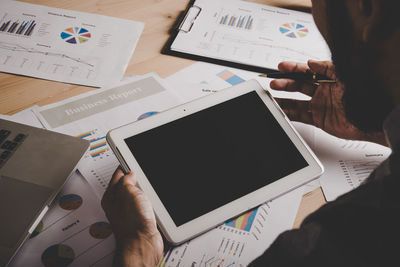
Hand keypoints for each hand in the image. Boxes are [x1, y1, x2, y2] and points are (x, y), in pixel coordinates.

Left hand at [101, 168, 162, 266]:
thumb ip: (127, 180)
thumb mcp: (129, 192)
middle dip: (136, 178)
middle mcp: (118, 204)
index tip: (132, 158)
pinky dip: (149, 201)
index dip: (126, 165)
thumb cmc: (132, 223)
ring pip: (137, 194)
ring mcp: (129, 211)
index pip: (118, 174)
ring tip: (147, 188)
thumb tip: (130, 173)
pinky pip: (144, 204)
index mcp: (111, 196)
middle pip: (127, 183)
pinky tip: (152, 201)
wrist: (143, 243)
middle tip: (142, 174)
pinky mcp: (140, 217)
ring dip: (143, 190)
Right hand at [270, 60, 386, 145]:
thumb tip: (312, 63)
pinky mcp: (319, 119)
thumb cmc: (361, 97)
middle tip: (274, 83)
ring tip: (272, 97)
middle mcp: (323, 92)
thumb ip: (328, 68)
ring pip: (297, 101)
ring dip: (284, 99)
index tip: (282, 66)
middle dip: (285, 83)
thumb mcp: (345, 76)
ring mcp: (320, 106)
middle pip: (299, 86)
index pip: (308, 72)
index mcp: (329, 80)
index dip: (294, 68)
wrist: (369, 120)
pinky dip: (290, 113)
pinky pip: (300, 115)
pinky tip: (281, 110)